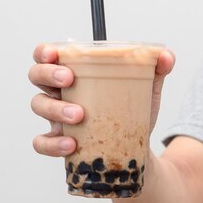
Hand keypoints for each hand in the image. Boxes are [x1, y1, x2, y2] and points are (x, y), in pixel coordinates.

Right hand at [28, 43, 175, 156]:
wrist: (135, 151)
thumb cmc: (131, 112)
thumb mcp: (146, 90)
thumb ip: (156, 70)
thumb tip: (166, 56)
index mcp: (75, 73)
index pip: (48, 55)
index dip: (45, 51)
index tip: (55, 53)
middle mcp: (59, 92)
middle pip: (36, 75)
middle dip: (48, 74)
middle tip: (69, 80)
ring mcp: (56, 118)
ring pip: (38, 106)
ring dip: (56, 109)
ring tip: (80, 116)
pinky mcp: (58, 143)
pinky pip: (41, 143)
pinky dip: (52, 143)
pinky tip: (71, 144)